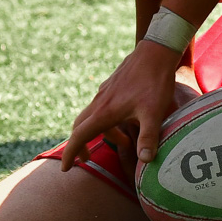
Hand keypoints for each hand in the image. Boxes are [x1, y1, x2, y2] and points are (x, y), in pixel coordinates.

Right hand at [61, 42, 181, 169]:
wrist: (156, 51)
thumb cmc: (154, 82)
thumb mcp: (153, 113)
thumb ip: (148, 138)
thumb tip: (145, 161)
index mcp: (105, 112)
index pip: (80, 136)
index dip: (71, 154)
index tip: (65, 169)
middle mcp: (100, 102)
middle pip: (80, 127)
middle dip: (80, 145)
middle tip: (86, 160)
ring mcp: (105, 93)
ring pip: (93, 116)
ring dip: (102, 132)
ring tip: (125, 142)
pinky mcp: (112, 86)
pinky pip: (102, 107)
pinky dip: (108, 120)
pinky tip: (129, 121)